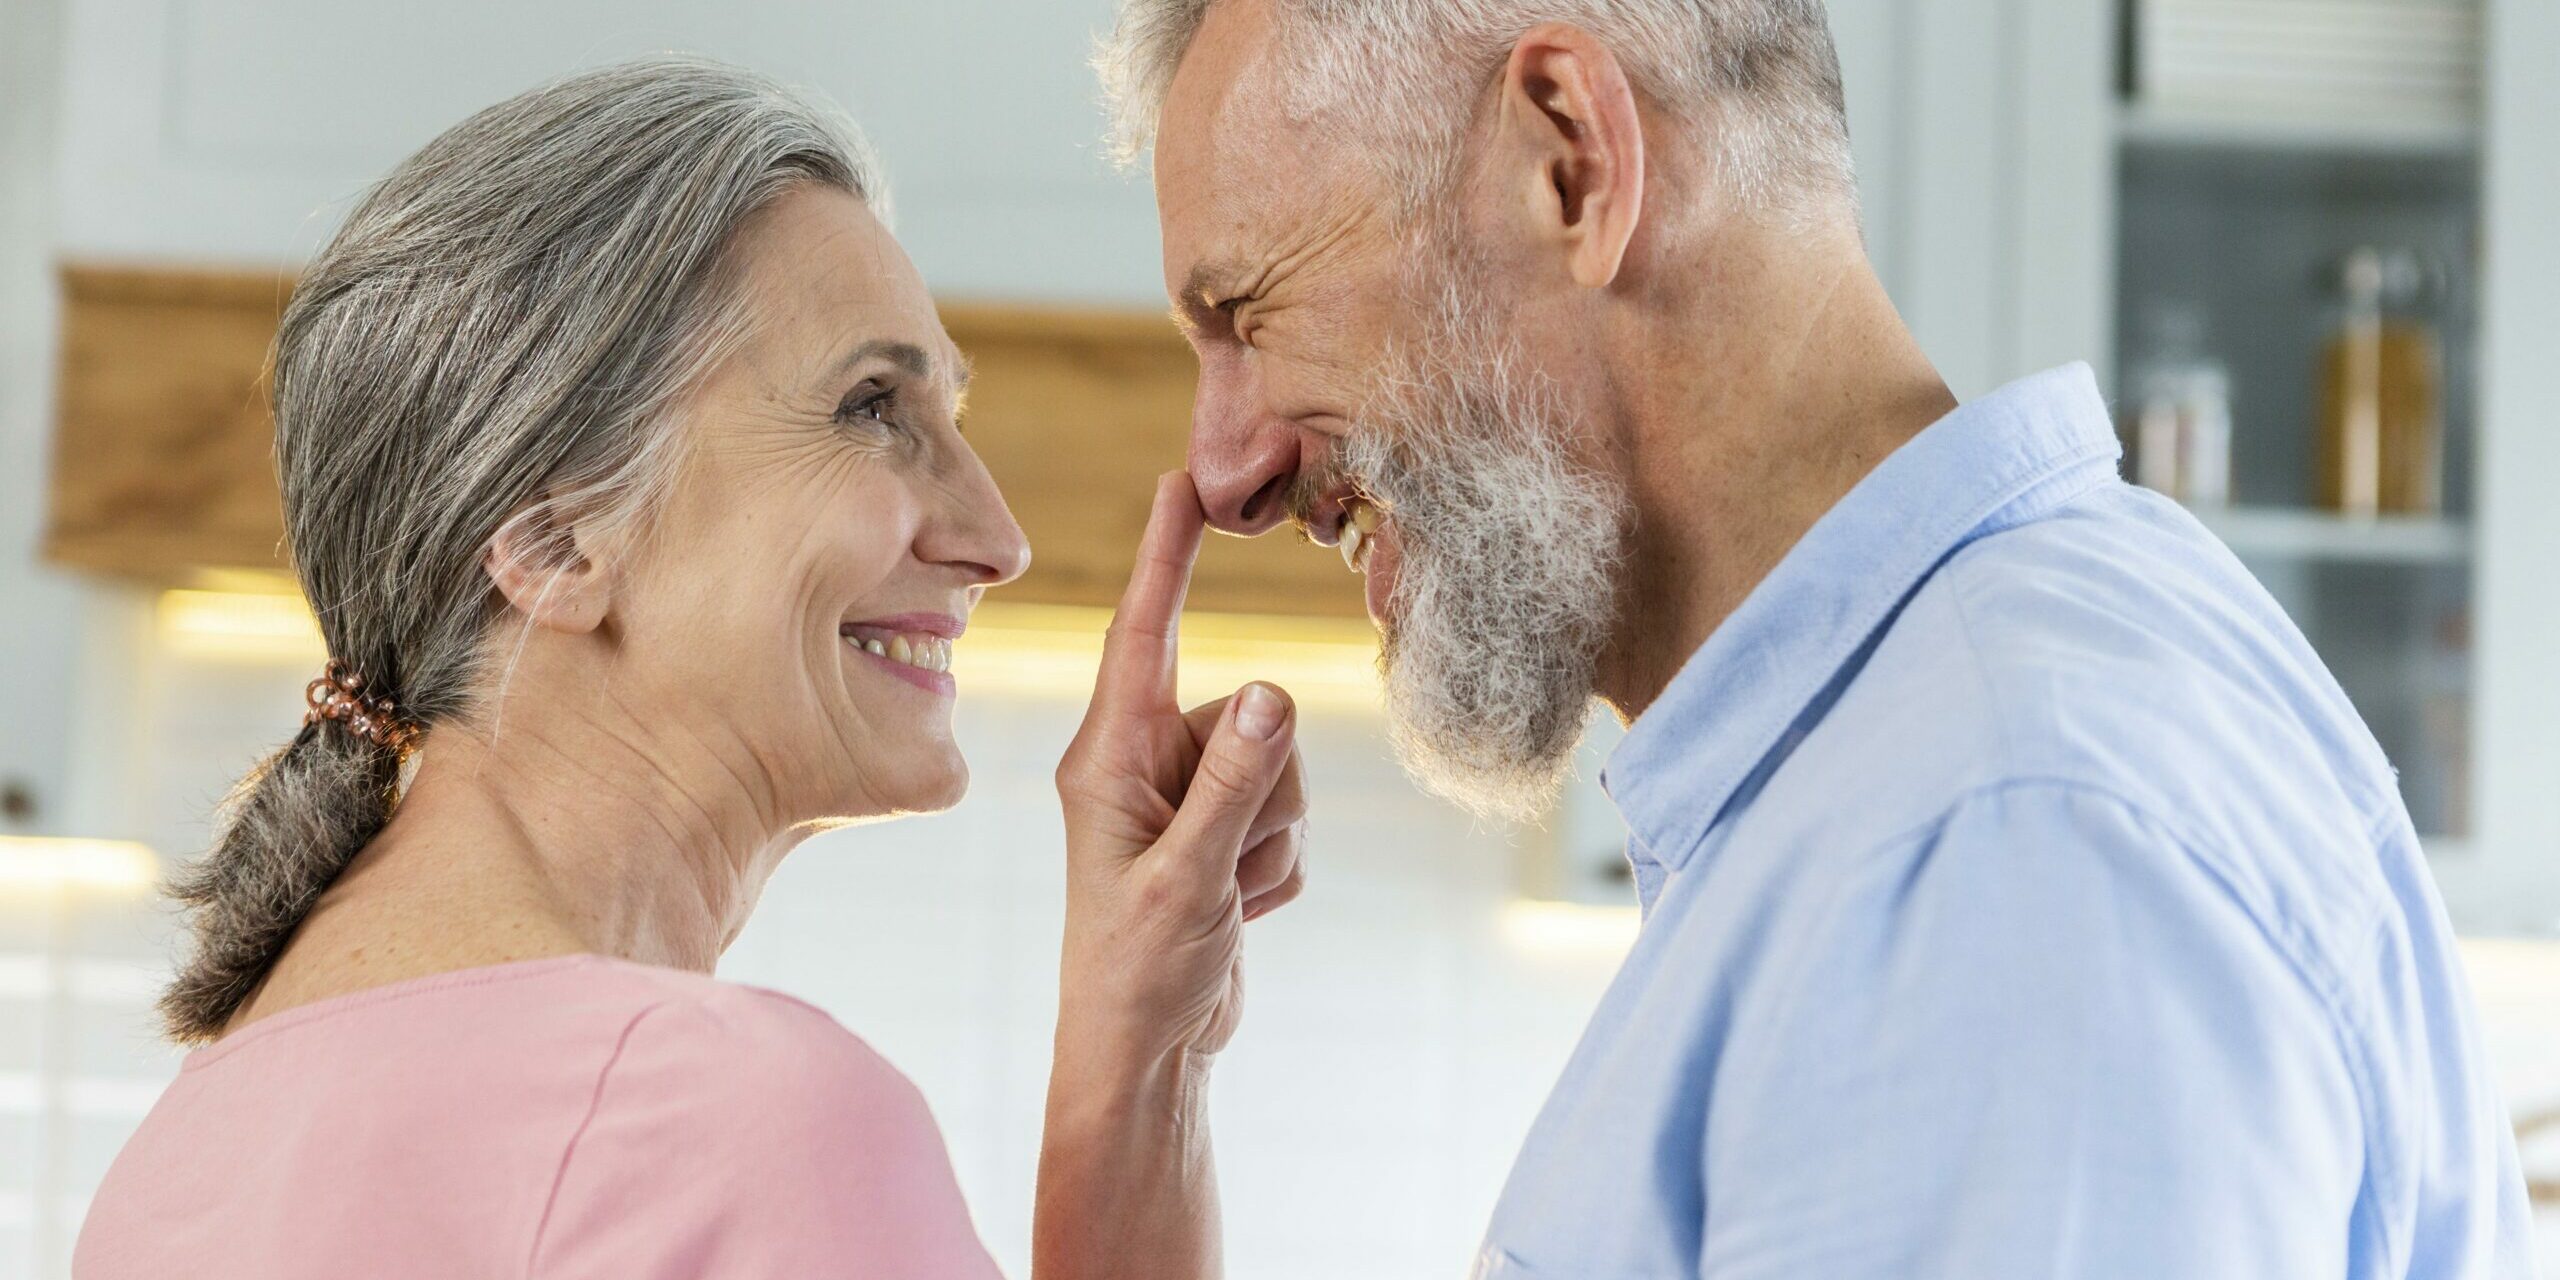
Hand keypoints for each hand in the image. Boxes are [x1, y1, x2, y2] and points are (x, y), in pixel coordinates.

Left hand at [1053, 472, 1309, 1070]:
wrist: (1147, 1055)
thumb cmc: (1136, 972)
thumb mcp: (1188, 876)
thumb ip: (1234, 782)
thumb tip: (1274, 688)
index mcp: (1107, 756)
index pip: (1141, 631)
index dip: (1165, 554)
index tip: (1183, 482)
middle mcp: (1141, 762)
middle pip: (1245, 715)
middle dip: (1260, 790)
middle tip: (1223, 865)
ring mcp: (1182, 798)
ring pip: (1278, 767)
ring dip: (1272, 836)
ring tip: (1225, 894)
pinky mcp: (1218, 832)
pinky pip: (1287, 816)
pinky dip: (1277, 865)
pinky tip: (1237, 912)